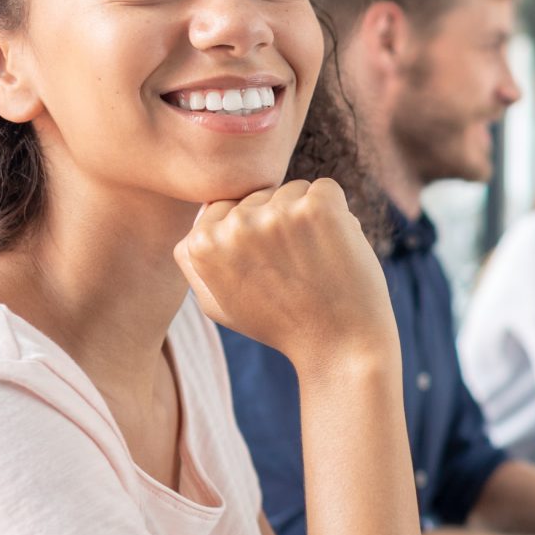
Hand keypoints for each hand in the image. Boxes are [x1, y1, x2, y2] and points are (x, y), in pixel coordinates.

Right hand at [176, 179, 393, 372]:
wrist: (338, 345)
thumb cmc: (279, 324)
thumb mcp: (217, 303)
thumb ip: (196, 260)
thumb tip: (200, 213)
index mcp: (201, 244)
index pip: (228, 206)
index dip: (253, 234)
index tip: (267, 268)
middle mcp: (234, 225)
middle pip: (260, 195)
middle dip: (279, 224)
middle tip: (292, 271)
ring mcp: (276, 215)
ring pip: (293, 190)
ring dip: (307, 218)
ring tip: (313, 264)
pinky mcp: (318, 208)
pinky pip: (326, 189)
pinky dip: (337, 213)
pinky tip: (335, 251)